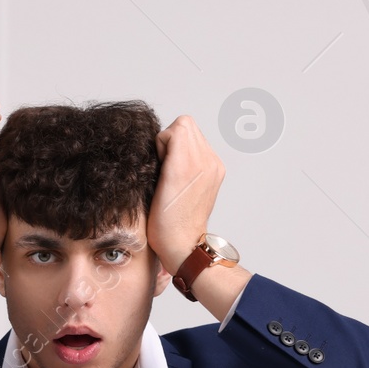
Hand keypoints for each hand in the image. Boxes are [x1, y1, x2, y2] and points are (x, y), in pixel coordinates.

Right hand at [148, 114, 224, 272]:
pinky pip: (201, 148)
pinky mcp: (217, 171)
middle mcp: (207, 161)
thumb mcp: (151, 183)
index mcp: (189, 163)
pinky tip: (184, 176)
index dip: (162, 140)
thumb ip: (162, 153)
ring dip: (181, 147)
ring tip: (174, 172)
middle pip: (187, 125)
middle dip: (172, 140)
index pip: (179, 125)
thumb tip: (165, 139)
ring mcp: (214, 166)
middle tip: (166, 166)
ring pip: (194, 135)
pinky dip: (190, 155)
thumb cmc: (163, 220)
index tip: (160, 162)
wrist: (183, 242)